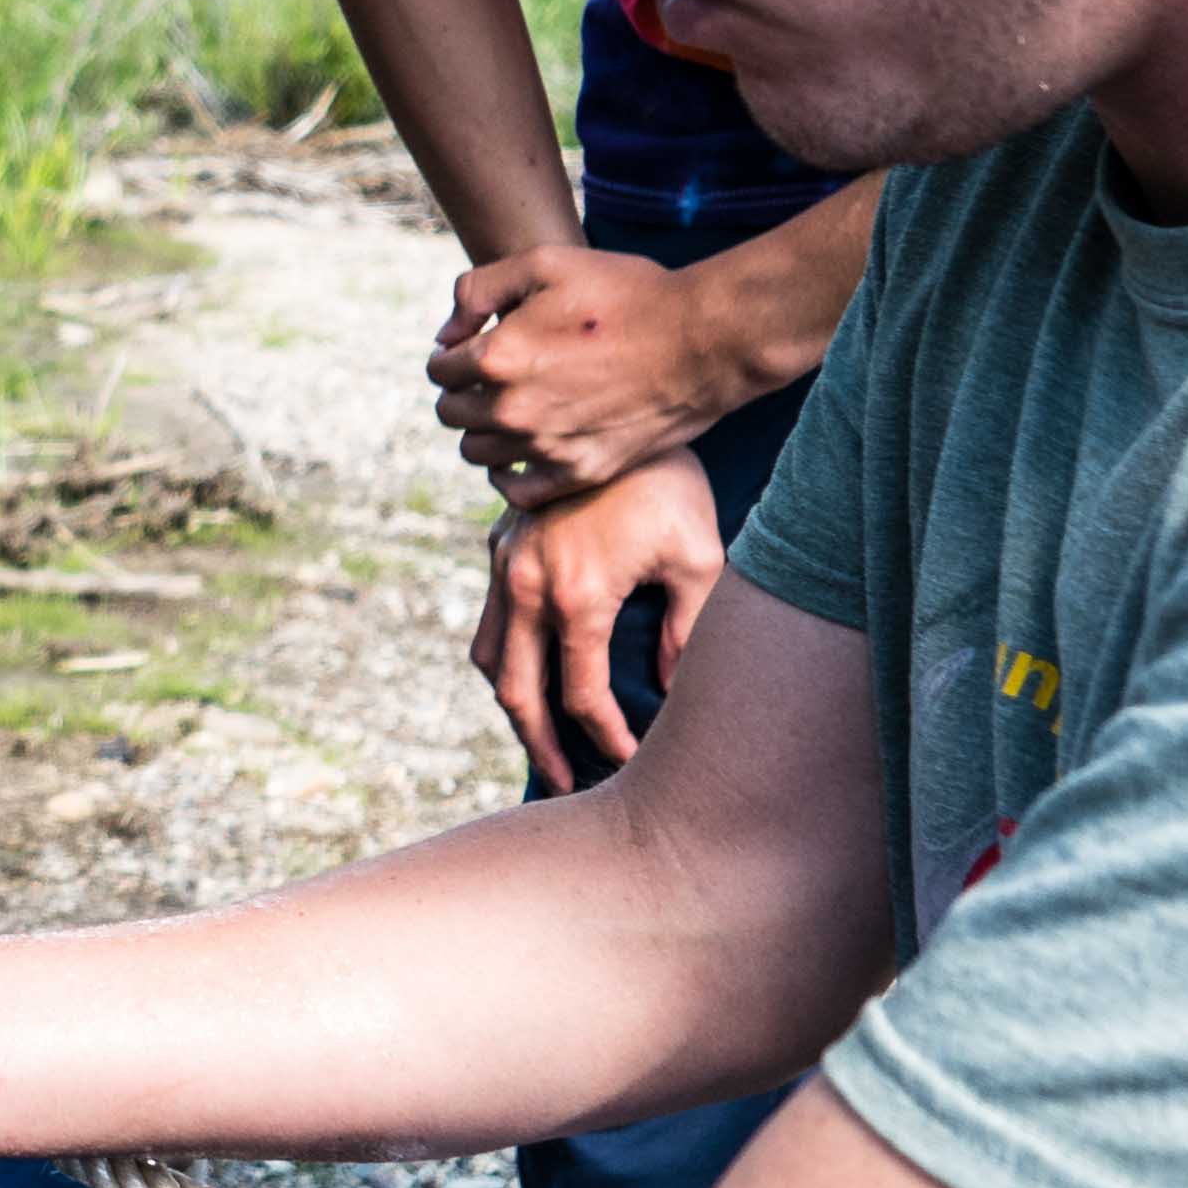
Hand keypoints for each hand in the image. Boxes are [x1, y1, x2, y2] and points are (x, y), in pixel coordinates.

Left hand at [427, 243, 732, 506]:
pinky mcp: (580, 472)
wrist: (704, 341)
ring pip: (476, 453)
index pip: (439, 369)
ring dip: (483, 431)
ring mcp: (547, 447)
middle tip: (489, 378)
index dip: (450, 354)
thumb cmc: (627, 294)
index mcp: (498, 357)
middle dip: (462, 392)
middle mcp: (514, 410)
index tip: (469, 349)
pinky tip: (523, 451)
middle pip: (451, 413)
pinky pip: (516, 491)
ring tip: (509, 409)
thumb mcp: (545, 263)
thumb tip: (446, 334)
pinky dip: (509, 474)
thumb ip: (478, 290)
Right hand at [469, 450, 724, 790]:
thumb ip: (686, 631)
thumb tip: (671, 687)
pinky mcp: (499, 545)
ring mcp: (504, 562)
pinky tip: (533, 676)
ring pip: (490, 659)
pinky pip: (489, 621)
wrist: (618, 401)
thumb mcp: (697, 556)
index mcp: (575, 595)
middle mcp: (525, 585)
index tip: (631, 761)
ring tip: (544, 742)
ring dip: (514, 707)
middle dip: (542, 748)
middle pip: (517, 694)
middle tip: (568, 786)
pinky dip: (505, 660)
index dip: (606, 739)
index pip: (580, 696)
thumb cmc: (672, 482)